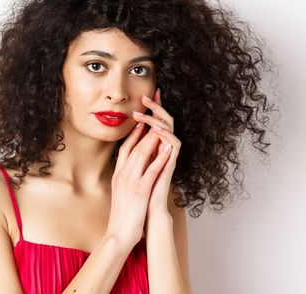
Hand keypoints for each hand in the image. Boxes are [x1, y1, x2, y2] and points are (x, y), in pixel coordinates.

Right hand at [104, 111, 172, 248]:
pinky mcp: (140, 191)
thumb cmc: (123, 214)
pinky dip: (159, 158)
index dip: (134, 133)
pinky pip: (151, 170)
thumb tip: (137, 164)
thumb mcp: (123, 191)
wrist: (119, 233)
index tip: (142, 120)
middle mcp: (122, 175)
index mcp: (118, 174)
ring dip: (152, 139)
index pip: (125, 148)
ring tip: (161, 126)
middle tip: (153, 116)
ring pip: (141, 155)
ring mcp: (130, 182)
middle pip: (133, 147)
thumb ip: (128, 176)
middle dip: (144, 129)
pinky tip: (168, 149)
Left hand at [131, 87, 180, 219]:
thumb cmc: (139, 192)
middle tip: (146, 96)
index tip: (149, 93)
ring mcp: (169, 156)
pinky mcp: (173, 164)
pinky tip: (156, 130)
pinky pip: (175, 144)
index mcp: (155, 147)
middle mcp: (164, 149)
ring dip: (158, 119)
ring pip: (170, 129)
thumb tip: (130, 136)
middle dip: (156, 107)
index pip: (156, 122)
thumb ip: (135, 151)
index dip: (154, 108)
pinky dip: (166, 135)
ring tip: (144, 113)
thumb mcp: (132, 166)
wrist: (147, 212)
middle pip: (165, 121)